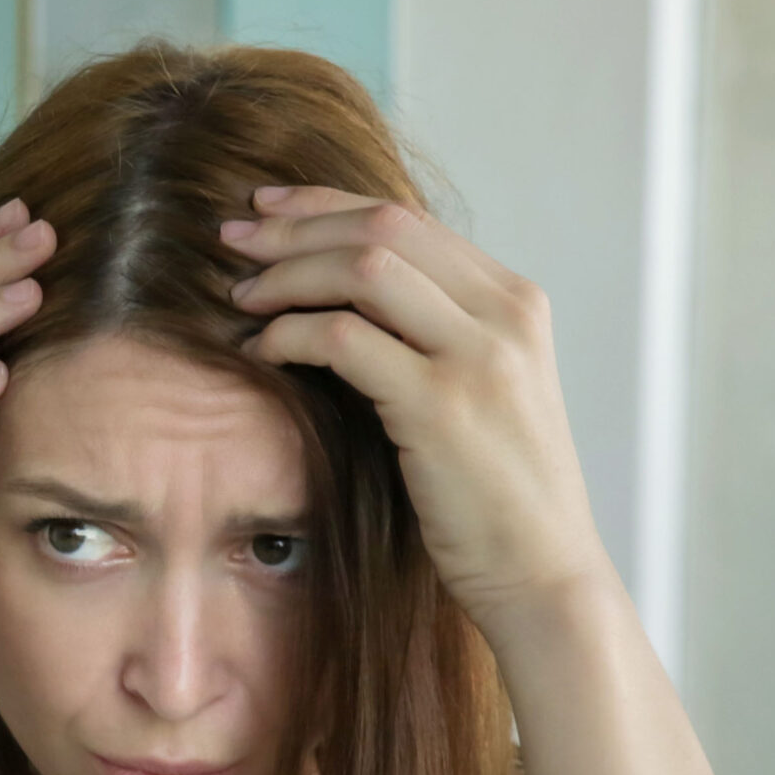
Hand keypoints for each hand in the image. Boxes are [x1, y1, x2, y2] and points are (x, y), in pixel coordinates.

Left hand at [225, 186, 611, 634]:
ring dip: (287, 275)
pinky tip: (262, 350)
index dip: (326, 203)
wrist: (542, 570)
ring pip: (363, 270)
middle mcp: (505, 313)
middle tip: (232, 241)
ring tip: (240, 297)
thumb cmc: (493, 490)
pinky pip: (344, 339)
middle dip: (295, 227)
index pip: (408, 218)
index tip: (265, 209)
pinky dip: (291, 334)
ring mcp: (478, 356)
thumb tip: (339, 289)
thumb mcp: (477, 388)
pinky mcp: (440, 405)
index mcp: (515, 299)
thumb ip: (430, 331)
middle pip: (383, 229)